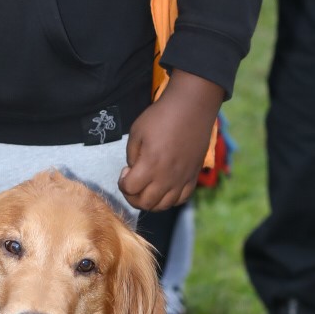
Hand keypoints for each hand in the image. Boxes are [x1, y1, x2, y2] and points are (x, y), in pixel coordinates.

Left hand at [119, 71, 223, 212]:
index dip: (122, 183)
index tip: (125, 171)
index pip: (129, 189)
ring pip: (163, 206)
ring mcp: (181, 179)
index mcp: (150, 164)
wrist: (191, 108)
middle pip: (145, 203)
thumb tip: (134, 171)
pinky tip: (164, 188)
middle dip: (133, 197)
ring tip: (147, 188)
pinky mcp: (192, 176)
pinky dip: (169, 199)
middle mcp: (166, 177)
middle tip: (133, 183)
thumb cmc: (161, 116)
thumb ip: (132, 156)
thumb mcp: (137, 132)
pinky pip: (180, 199)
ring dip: (150, 201)